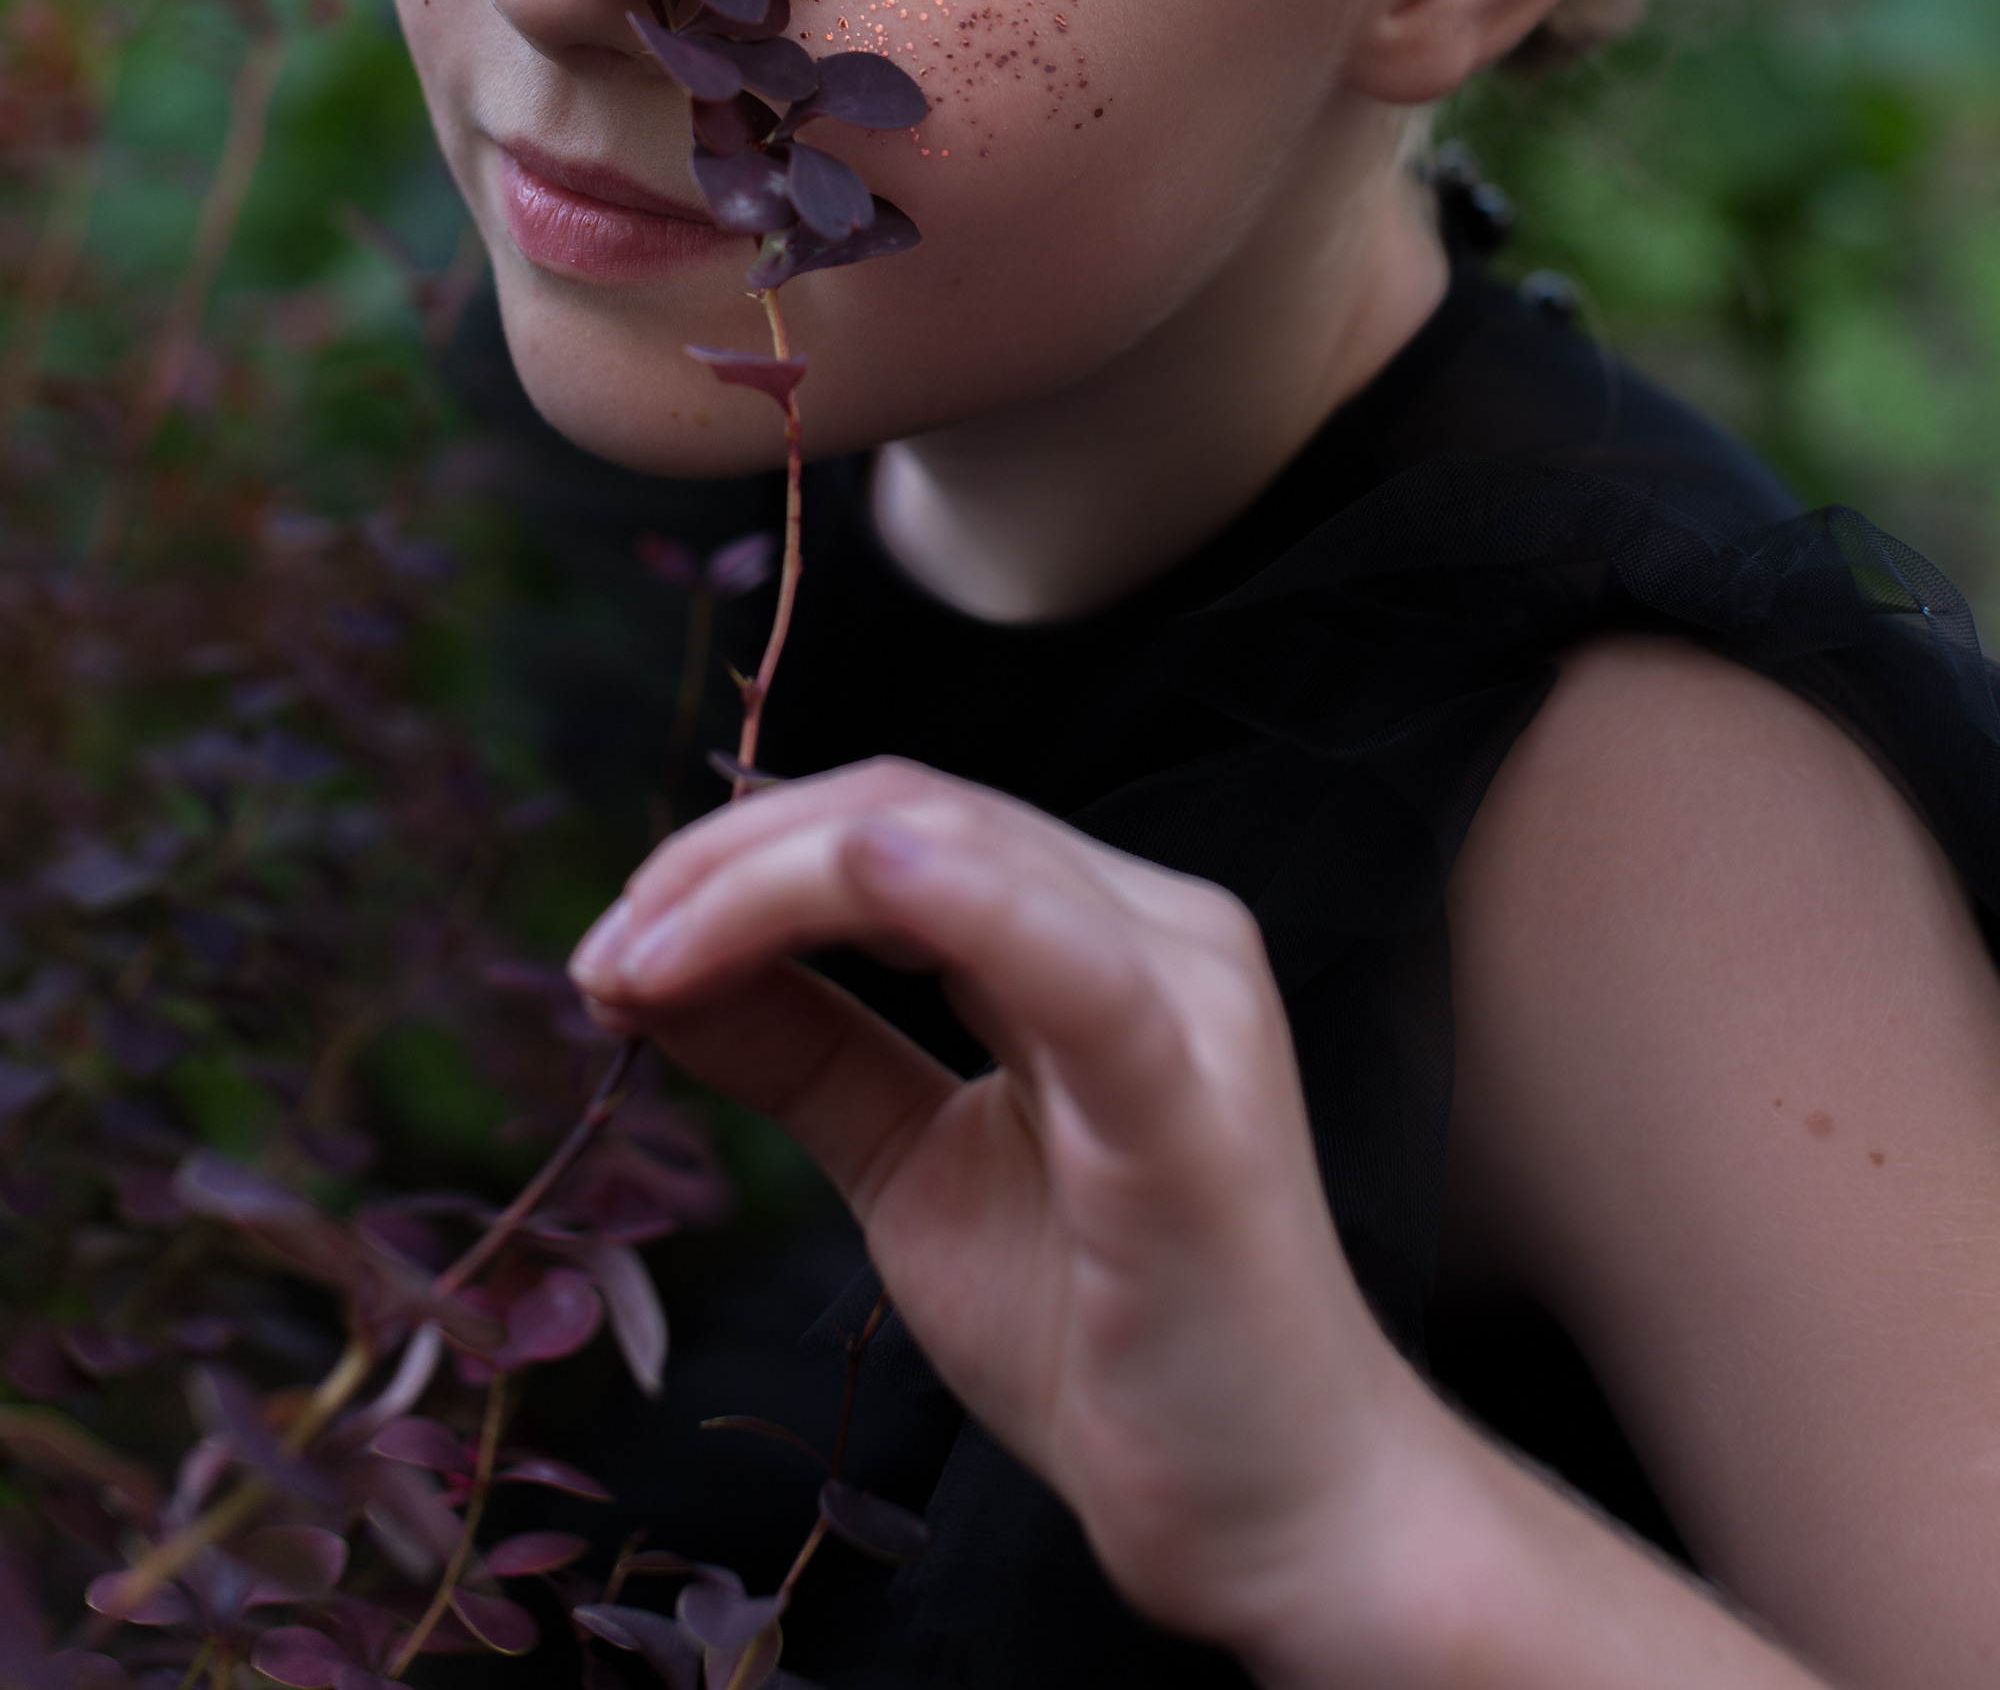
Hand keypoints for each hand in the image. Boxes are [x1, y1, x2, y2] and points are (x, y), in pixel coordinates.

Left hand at [567, 759, 1412, 1664]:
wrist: (1269, 1509)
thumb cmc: (1105, 1335)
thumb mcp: (913, 1166)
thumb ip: (806, 1049)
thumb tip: (650, 964)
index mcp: (1096, 928)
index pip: (896, 821)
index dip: (734, 858)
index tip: (608, 952)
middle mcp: (1156, 925)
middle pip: (912, 811)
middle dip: (725, 864)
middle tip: (601, 958)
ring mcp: (1185, 998)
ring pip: (961, 849)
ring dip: (768, 885)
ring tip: (642, 966)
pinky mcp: (1187, 1098)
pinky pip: (1071, 967)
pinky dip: (955, 898)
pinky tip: (856, 876)